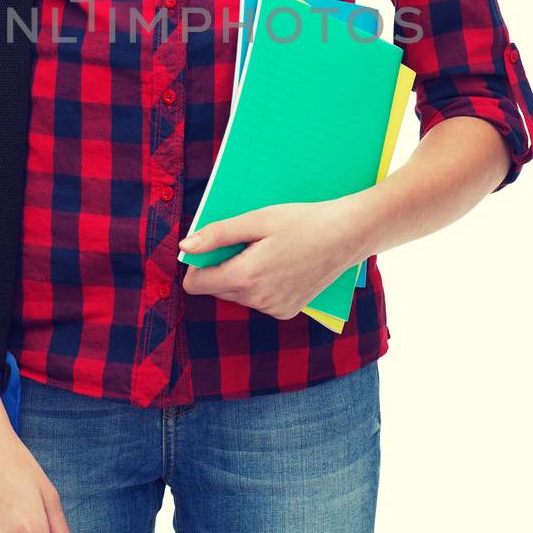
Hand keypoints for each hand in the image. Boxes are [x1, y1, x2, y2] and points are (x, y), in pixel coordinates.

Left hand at [178, 198, 364, 320]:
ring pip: (237, 295)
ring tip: (269, 252)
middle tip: (248, 243)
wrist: (346, 235)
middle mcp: (258, 301)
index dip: (198, 264)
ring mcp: (274, 310)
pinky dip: (261, 285)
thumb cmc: (301, 221)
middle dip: (223, 267)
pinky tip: (281, 265)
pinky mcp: (287, 312)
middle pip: (216, 289)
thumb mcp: (256, 220)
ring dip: (243, 276)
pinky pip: (258, 301)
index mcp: (246, 277)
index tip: (214, 246)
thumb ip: (217, 235)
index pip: (196, 284)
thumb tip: (185, 247)